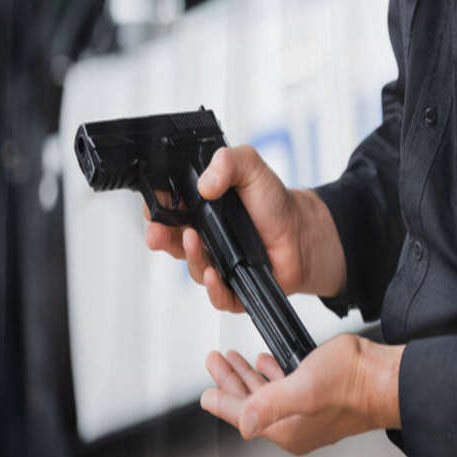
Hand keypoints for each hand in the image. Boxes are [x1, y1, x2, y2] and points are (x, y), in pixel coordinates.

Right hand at [143, 145, 345, 311]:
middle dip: (159, 236)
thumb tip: (205, 183)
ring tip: (194, 241)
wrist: (304, 233)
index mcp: (201, 209)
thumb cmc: (276, 202)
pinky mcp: (234, 288)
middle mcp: (204, 237)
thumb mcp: (250, 167)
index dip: (156, 208)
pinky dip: (213, 287)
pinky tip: (214, 274)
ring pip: (192, 267)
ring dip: (189, 256)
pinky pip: (217, 295)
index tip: (152, 204)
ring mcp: (217, 263)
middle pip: (170, 241)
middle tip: (157, 231)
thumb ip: (227, 162)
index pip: (167, 209)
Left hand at [200, 334, 403, 454]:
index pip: (243, 416)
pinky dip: (272, 373)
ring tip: (234, 358)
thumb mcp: (304, 388)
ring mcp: (307, 412)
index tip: (204, 392)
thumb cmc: (353, 383)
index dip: (221, 400)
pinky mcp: (320, 397)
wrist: (387, 379)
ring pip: (267, 393)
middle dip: (231, 381)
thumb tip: (244, 423)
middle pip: (252, 403)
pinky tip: (268, 361)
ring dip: (249, 375)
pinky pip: (286, 387)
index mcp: (287, 428)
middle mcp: (295, 424)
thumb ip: (271, 404)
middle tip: (215, 361)